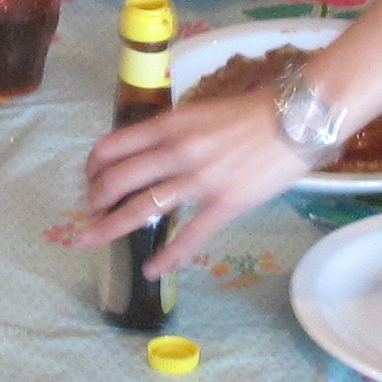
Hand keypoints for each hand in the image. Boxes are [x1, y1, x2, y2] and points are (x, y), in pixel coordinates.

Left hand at [83, 92, 313, 276]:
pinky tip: (152, 269)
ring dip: (112, 226)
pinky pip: (189, 235)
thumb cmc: (250, 113)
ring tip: (95, 238)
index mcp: (170, 125)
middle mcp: (177, 151)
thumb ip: (173, 130)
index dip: (93, 165)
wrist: (294, 118)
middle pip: (119, 179)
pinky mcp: (224, 203)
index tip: (88, 177)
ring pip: (143, 207)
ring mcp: (199, 179)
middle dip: (95, 200)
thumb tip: (149, 148)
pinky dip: (167, 256)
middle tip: (86, 213)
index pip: (114, 145)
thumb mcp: (200, 111)